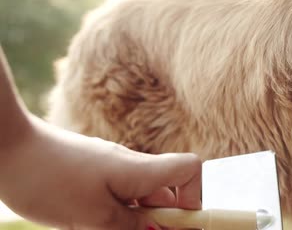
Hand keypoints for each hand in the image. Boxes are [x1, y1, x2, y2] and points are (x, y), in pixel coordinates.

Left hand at [0, 114, 201, 229]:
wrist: (5, 150)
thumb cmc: (48, 179)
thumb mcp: (93, 216)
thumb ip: (132, 228)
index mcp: (139, 169)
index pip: (190, 171)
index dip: (193, 200)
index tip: (176, 227)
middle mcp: (131, 166)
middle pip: (165, 194)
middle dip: (157, 223)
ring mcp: (111, 170)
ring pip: (138, 201)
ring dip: (130, 222)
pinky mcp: (93, 177)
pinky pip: (117, 199)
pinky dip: (111, 217)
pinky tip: (88, 225)